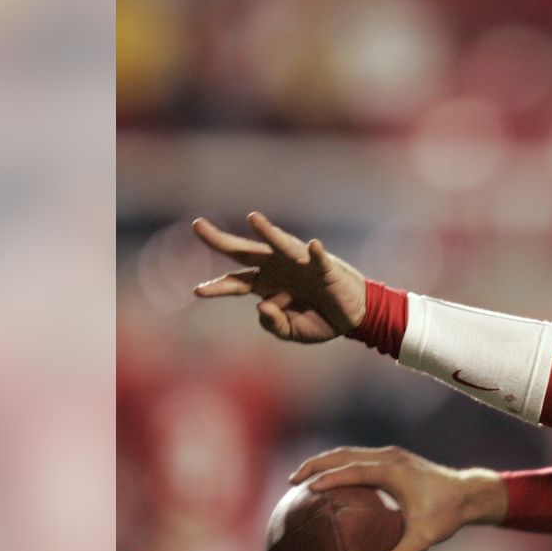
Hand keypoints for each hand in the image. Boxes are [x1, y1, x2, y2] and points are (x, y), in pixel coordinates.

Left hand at [192, 212, 366, 342]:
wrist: (354, 317)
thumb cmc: (320, 320)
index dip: (217, 286)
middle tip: (196, 225)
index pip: (236, 282)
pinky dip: (316, 253)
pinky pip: (319, 259)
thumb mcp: (291, 331)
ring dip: (268, 231)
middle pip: (245, 251)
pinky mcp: (325, 267)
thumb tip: (262, 305)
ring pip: (280, 244)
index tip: (197, 291)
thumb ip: (273, 323)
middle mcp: (279, 268)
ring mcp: (300, 264)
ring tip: (254, 219)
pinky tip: (315, 247)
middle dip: (220, 240)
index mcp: (267, 284)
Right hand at [290, 446, 507, 550]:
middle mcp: (389, 457)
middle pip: (344, 454)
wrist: (468, 493)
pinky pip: (359, 459)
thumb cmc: (447, 514)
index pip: (353, 470)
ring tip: (303, 479)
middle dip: (317, 464)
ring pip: (350, 453)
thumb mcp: (425, 537)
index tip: (307, 489)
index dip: (329, 478)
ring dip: (326, 462)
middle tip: (293, 481)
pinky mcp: (393, 460)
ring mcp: (391, 455)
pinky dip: (340, 466)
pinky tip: (331, 485)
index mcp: (393, 470)